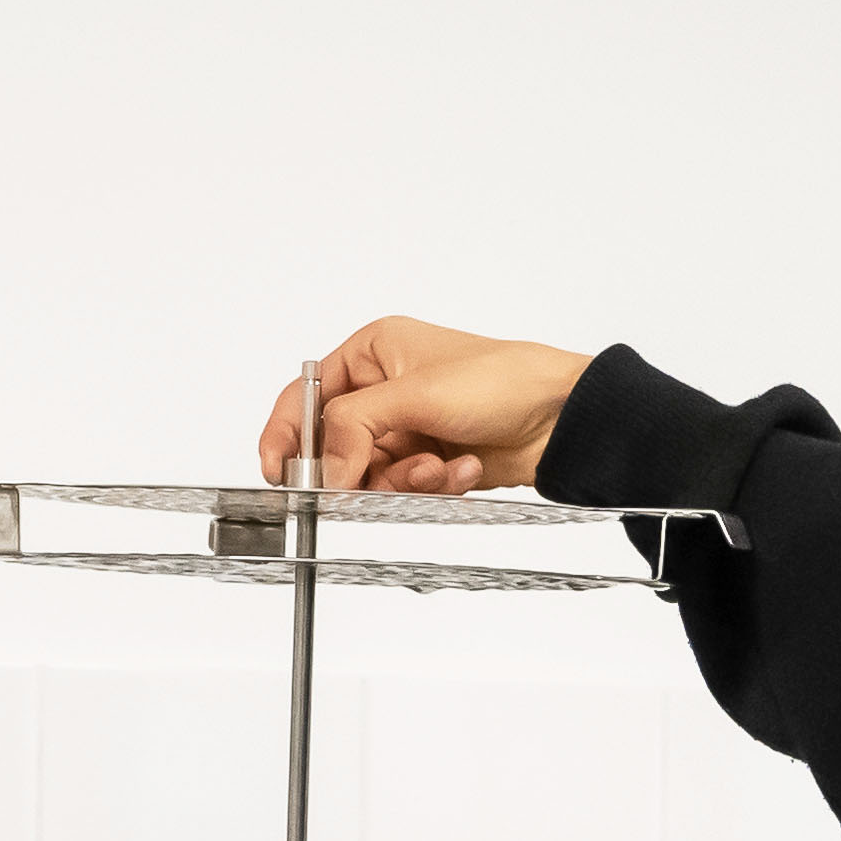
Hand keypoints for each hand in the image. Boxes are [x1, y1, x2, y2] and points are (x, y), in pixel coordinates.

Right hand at [256, 321, 591, 496]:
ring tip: (438, 468)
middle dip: (359, 469)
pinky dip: (430, 485)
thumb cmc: (503, 380)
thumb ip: (355, 428)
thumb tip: (321, 466)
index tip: (280, 473)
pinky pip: (401, 488)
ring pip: (368, 475)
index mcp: (373, 353)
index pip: (306, 397)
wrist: (560, 419)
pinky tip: (462, 469)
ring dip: (404, 480)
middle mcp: (383, 389)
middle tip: (373, 480)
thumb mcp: (417, 394)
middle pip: (335, 446)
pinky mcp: (426, 460)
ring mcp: (405, 428)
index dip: (286, 435)